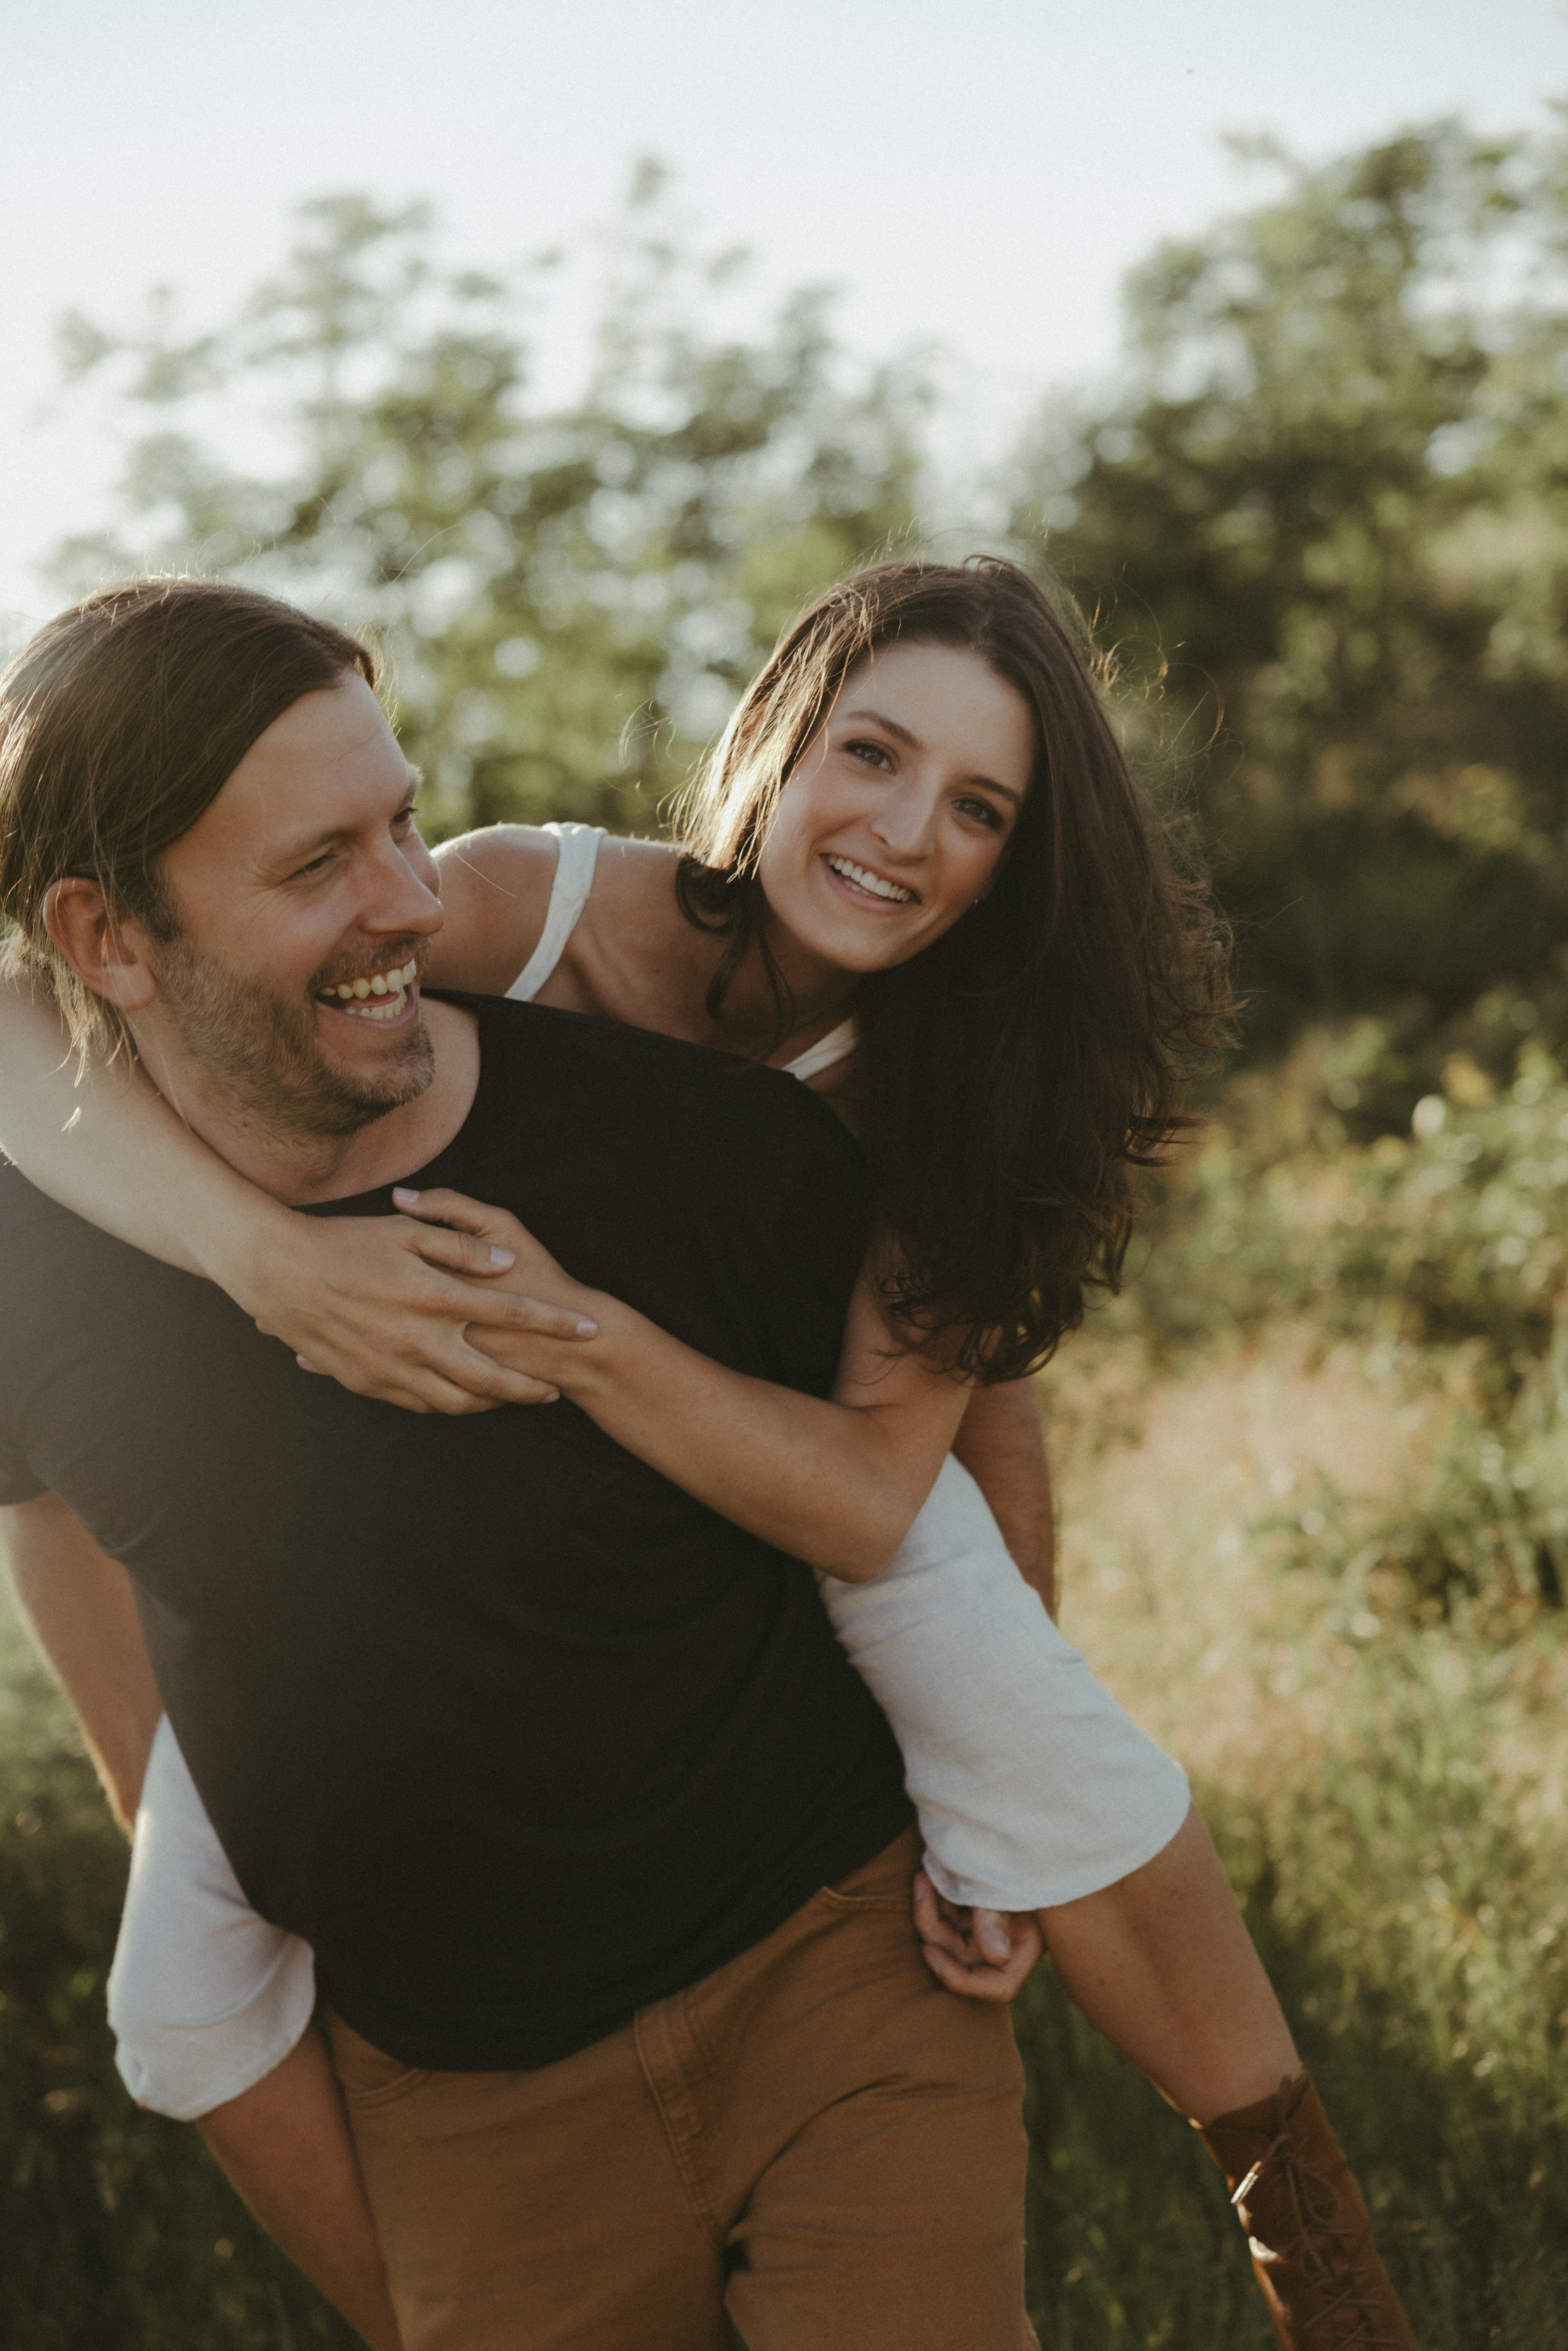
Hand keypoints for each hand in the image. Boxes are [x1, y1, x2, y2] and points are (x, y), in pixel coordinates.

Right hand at [250, 1189, 599, 1415]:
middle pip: (492, 1375)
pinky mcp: (367, 1381)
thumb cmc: (345, 1242)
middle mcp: (416, 1337)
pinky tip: (462, 1397)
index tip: (589, 1330)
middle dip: (530, 1387)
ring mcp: (391, 1365)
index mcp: (432, 1294)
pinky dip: (447, 1404)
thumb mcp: (406, 1232)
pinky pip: (419, 1403)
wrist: (278, 1272)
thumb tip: (504, 1265)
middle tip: (555, 1390)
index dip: (555, 1322)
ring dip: (490, 1402)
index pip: (511, 1311)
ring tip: (512, 1396)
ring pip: (456, 1400)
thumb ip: (460, 1247)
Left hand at [912, 1870, 1043, 2003]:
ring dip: (929, 1911)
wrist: (1016, 1831)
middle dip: (935, 1928)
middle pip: (961, 1960)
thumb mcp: (1009, 1887)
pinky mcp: (968, 1914)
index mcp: (1023, 1947)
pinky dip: (933, 1901)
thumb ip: (997, 1919)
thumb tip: (996, 1958)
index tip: (929, 1951)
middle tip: (922, 1889)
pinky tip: (927, 1877)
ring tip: (923, 1877)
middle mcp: (1003, 1945)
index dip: (961, 1979)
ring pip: (947, 1938)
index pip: (998, 1987)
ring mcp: (984, 1930)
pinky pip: (945, 1919)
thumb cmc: (1021, 1860)